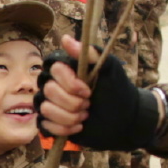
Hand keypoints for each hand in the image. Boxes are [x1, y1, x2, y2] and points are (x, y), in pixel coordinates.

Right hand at [36, 37, 157, 150]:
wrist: (123, 120)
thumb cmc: (117, 91)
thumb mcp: (110, 69)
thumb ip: (91, 53)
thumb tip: (65, 38)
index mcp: (65, 68)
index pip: (53, 69)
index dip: (69, 83)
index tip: (88, 90)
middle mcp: (54, 84)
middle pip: (48, 90)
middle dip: (72, 102)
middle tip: (89, 104)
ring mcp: (50, 103)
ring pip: (45, 109)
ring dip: (69, 116)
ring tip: (85, 115)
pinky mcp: (50, 122)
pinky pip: (44, 125)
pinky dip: (64, 129)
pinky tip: (79, 126)